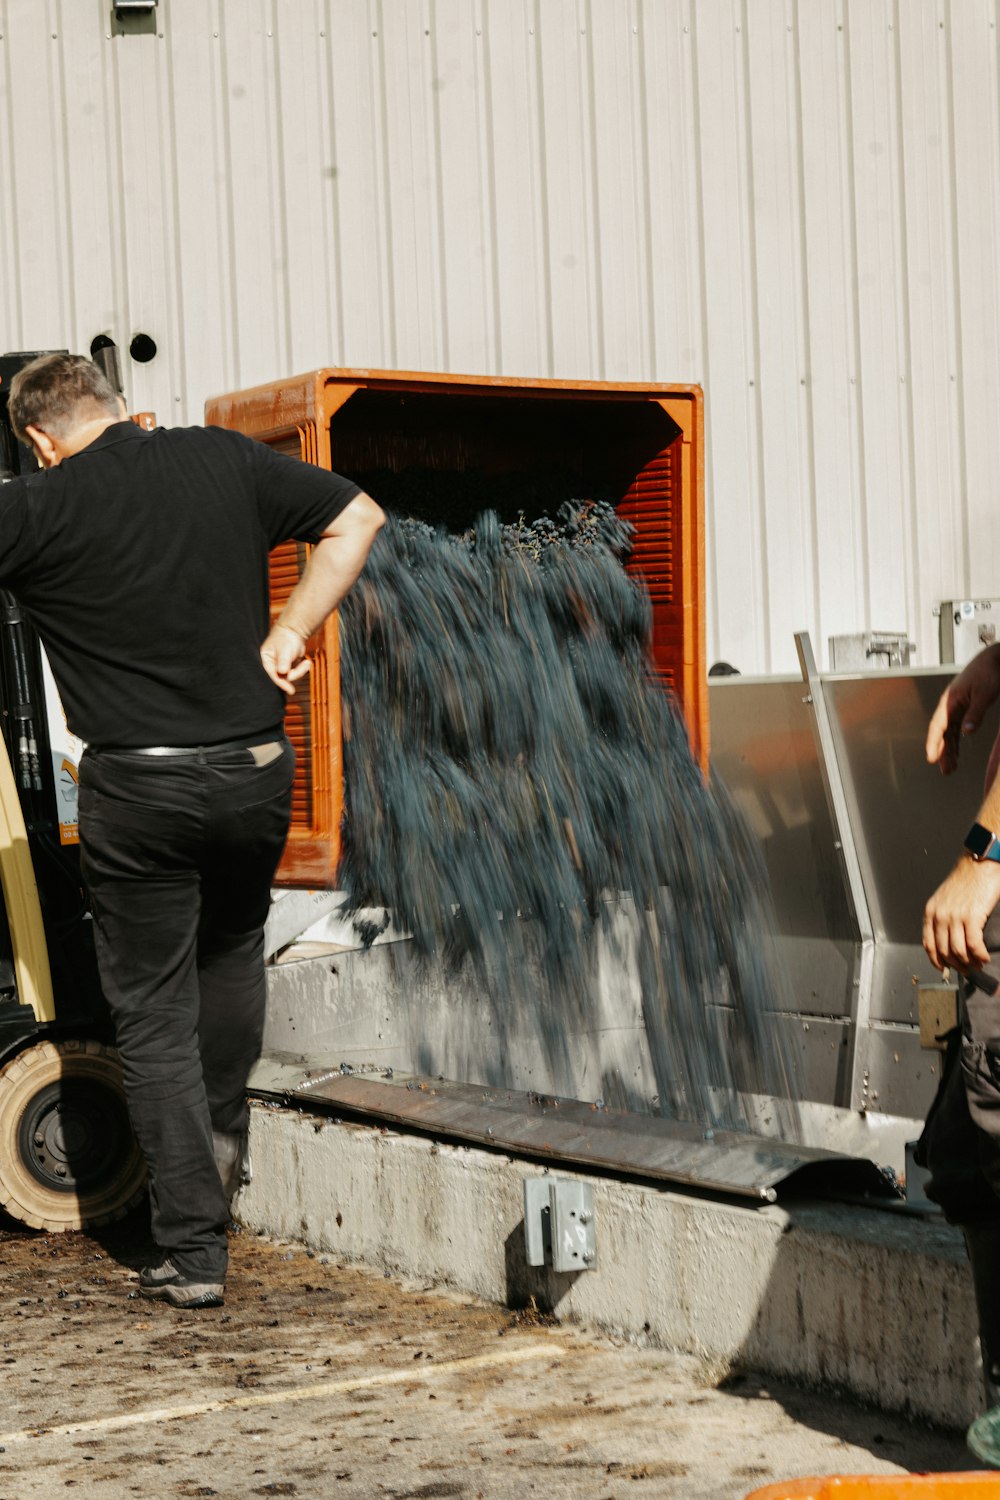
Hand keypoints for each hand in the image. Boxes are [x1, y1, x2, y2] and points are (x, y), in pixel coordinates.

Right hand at [260, 623, 310, 696]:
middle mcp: (272, 664)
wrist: (295, 631)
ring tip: (306, 664)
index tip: (289, 690)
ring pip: (290, 676)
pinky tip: (306, 663)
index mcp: (266, 659)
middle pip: (281, 677)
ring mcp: (280, 666)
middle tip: (299, 677)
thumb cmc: (286, 638)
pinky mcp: (288, 667)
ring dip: (299, 671)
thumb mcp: (284, 649)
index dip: (280, 682)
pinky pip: (295, 673)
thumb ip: (283, 661)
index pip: (271, 674)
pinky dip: (302, 669)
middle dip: (293, 675)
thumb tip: (283, 672)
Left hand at [923, 857, 999, 970]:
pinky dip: (980, 956)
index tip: (946, 969)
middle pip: (944, 952)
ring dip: (969, 963)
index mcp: (931, 912)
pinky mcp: (972, 916)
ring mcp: (954, 916)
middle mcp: (939, 915)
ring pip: (958, 951)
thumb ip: (944, 919)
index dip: (937, 961)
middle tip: (967, 970)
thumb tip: (949, 944)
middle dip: (956, 965)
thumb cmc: (967, 880)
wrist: (980, 863)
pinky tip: (984, 957)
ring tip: (978, 964)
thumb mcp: (946, 899)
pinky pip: (974, 945)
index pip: (929, 945)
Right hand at [927, 645, 999, 774]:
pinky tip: (956, 752)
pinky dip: (956, 741)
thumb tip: (966, 732)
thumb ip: (975, 713)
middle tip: (945, 770)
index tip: (931, 758)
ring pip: (949, 732)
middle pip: (942, 732)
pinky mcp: (964, 708)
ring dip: (949, 749)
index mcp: (950, 700)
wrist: (994, 659)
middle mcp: (950, 705)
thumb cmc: (988, 672)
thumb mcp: (984, 694)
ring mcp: (956, 707)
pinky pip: (956, 728)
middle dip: (942, 752)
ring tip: (950, 768)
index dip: (934, 743)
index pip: (938, 726)